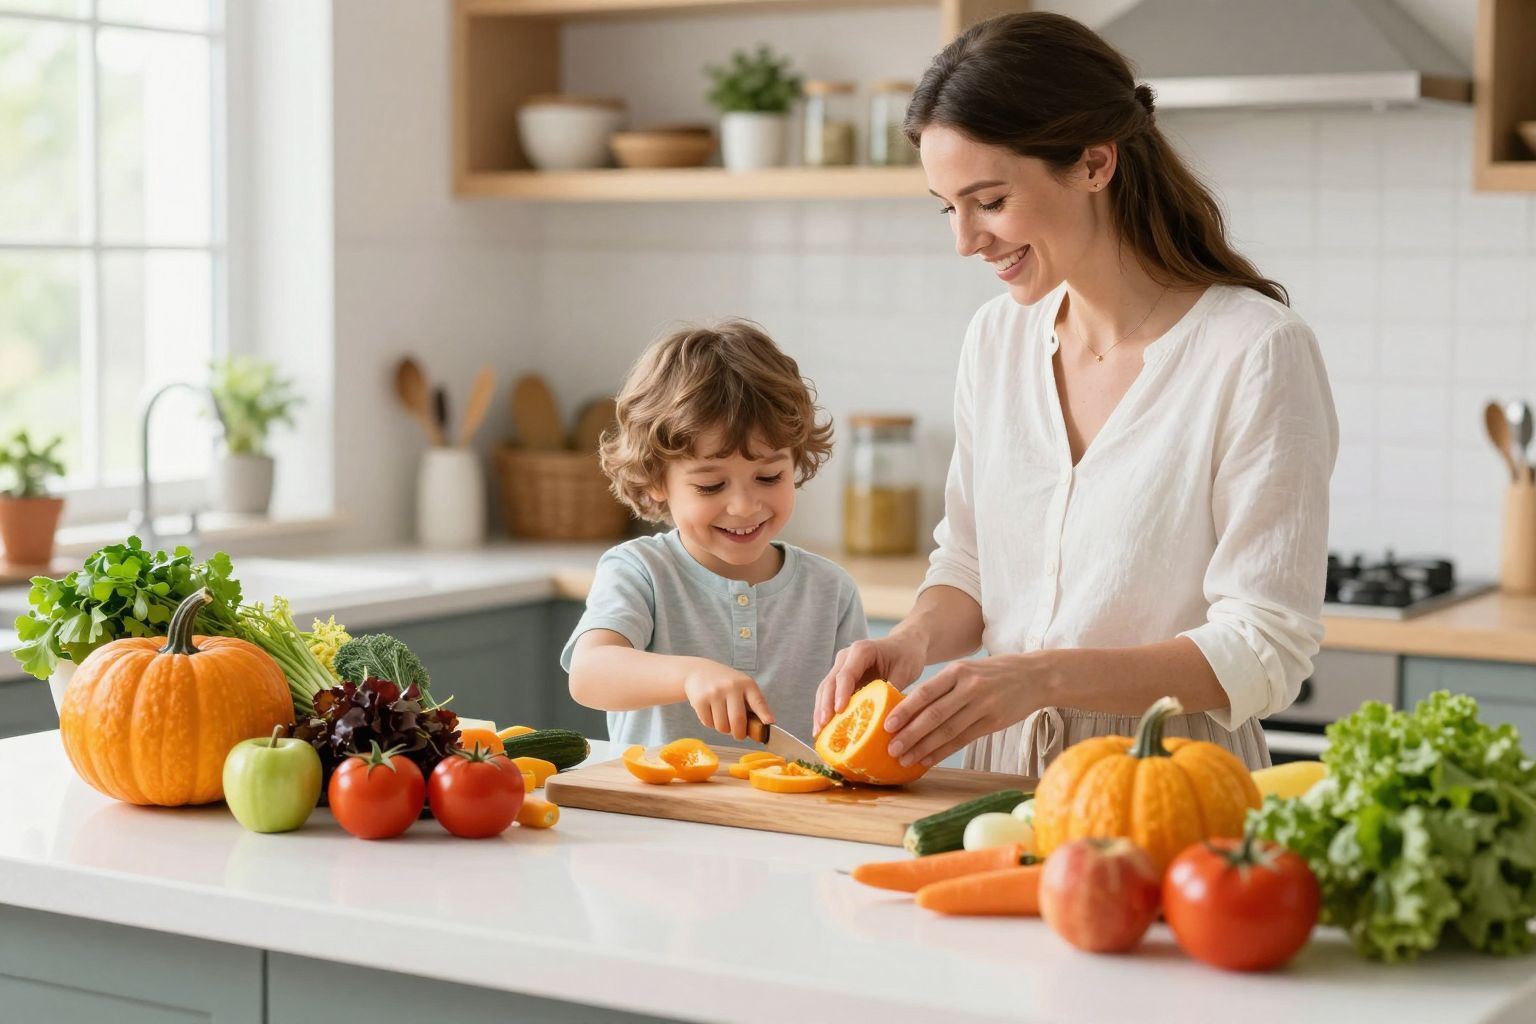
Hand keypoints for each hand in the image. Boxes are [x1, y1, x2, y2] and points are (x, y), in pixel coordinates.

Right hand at [682, 660, 772, 740]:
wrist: (698, 671)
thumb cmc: (726, 683)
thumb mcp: (742, 686)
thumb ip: (753, 703)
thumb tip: (766, 724)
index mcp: (746, 684)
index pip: (757, 701)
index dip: (764, 713)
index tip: (769, 722)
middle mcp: (731, 686)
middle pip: (738, 720)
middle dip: (739, 734)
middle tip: (739, 735)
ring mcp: (714, 693)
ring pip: (722, 726)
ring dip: (723, 729)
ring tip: (722, 718)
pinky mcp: (700, 700)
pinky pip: (709, 724)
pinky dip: (711, 724)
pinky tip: (711, 713)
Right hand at [813, 633, 926, 733]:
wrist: (904, 645)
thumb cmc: (906, 656)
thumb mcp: (905, 671)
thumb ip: (892, 689)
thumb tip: (883, 715)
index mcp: (862, 650)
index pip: (846, 674)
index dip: (841, 693)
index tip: (839, 711)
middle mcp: (846, 657)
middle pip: (830, 682)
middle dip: (825, 705)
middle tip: (822, 727)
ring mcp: (840, 666)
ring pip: (825, 689)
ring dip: (820, 710)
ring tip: (818, 732)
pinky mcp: (841, 678)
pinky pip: (830, 694)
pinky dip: (826, 710)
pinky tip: (824, 727)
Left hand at [883, 654, 1047, 767]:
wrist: (1035, 676)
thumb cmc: (993, 673)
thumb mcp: (967, 669)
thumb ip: (943, 686)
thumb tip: (909, 709)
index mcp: (957, 671)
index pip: (925, 692)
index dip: (905, 710)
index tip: (886, 725)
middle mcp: (969, 688)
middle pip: (934, 715)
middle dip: (910, 734)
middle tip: (891, 749)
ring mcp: (983, 706)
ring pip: (947, 731)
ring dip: (924, 748)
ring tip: (905, 759)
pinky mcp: (993, 722)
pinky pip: (963, 740)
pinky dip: (943, 752)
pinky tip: (928, 760)